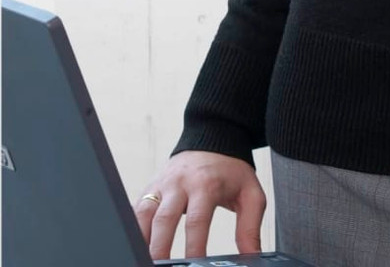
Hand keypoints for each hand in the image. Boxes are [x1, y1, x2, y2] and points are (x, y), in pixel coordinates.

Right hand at [134, 150, 264, 259]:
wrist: (214, 140)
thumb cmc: (231, 171)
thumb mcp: (250, 193)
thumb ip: (250, 226)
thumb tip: (251, 256)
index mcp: (206, 184)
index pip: (197, 220)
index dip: (194, 247)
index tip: (195, 264)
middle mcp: (180, 183)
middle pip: (165, 220)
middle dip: (161, 249)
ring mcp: (162, 185)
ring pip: (144, 215)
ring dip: (142, 241)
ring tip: (145, 261)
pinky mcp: (150, 188)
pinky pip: (135, 210)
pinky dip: (133, 230)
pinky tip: (135, 246)